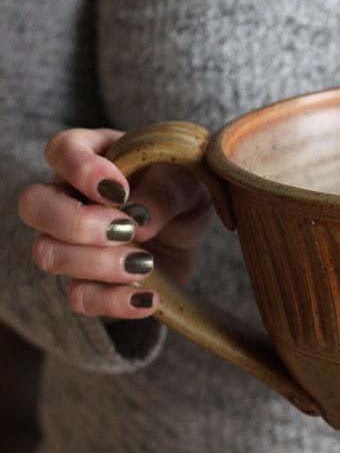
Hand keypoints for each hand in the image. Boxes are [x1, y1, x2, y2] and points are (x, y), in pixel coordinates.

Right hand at [18, 128, 213, 318]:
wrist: (191, 229)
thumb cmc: (182, 189)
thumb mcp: (189, 182)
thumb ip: (167, 191)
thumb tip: (140, 219)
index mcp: (93, 156)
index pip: (62, 150)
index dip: (81, 169)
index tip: (119, 190)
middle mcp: (70, 196)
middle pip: (34, 205)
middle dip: (76, 222)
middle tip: (125, 230)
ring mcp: (71, 241)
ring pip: (48, 254)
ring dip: (96, 264)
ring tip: (146, 263)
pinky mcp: (88, 280)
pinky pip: (80, 298)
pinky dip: (112, 302)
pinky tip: (147, 299)